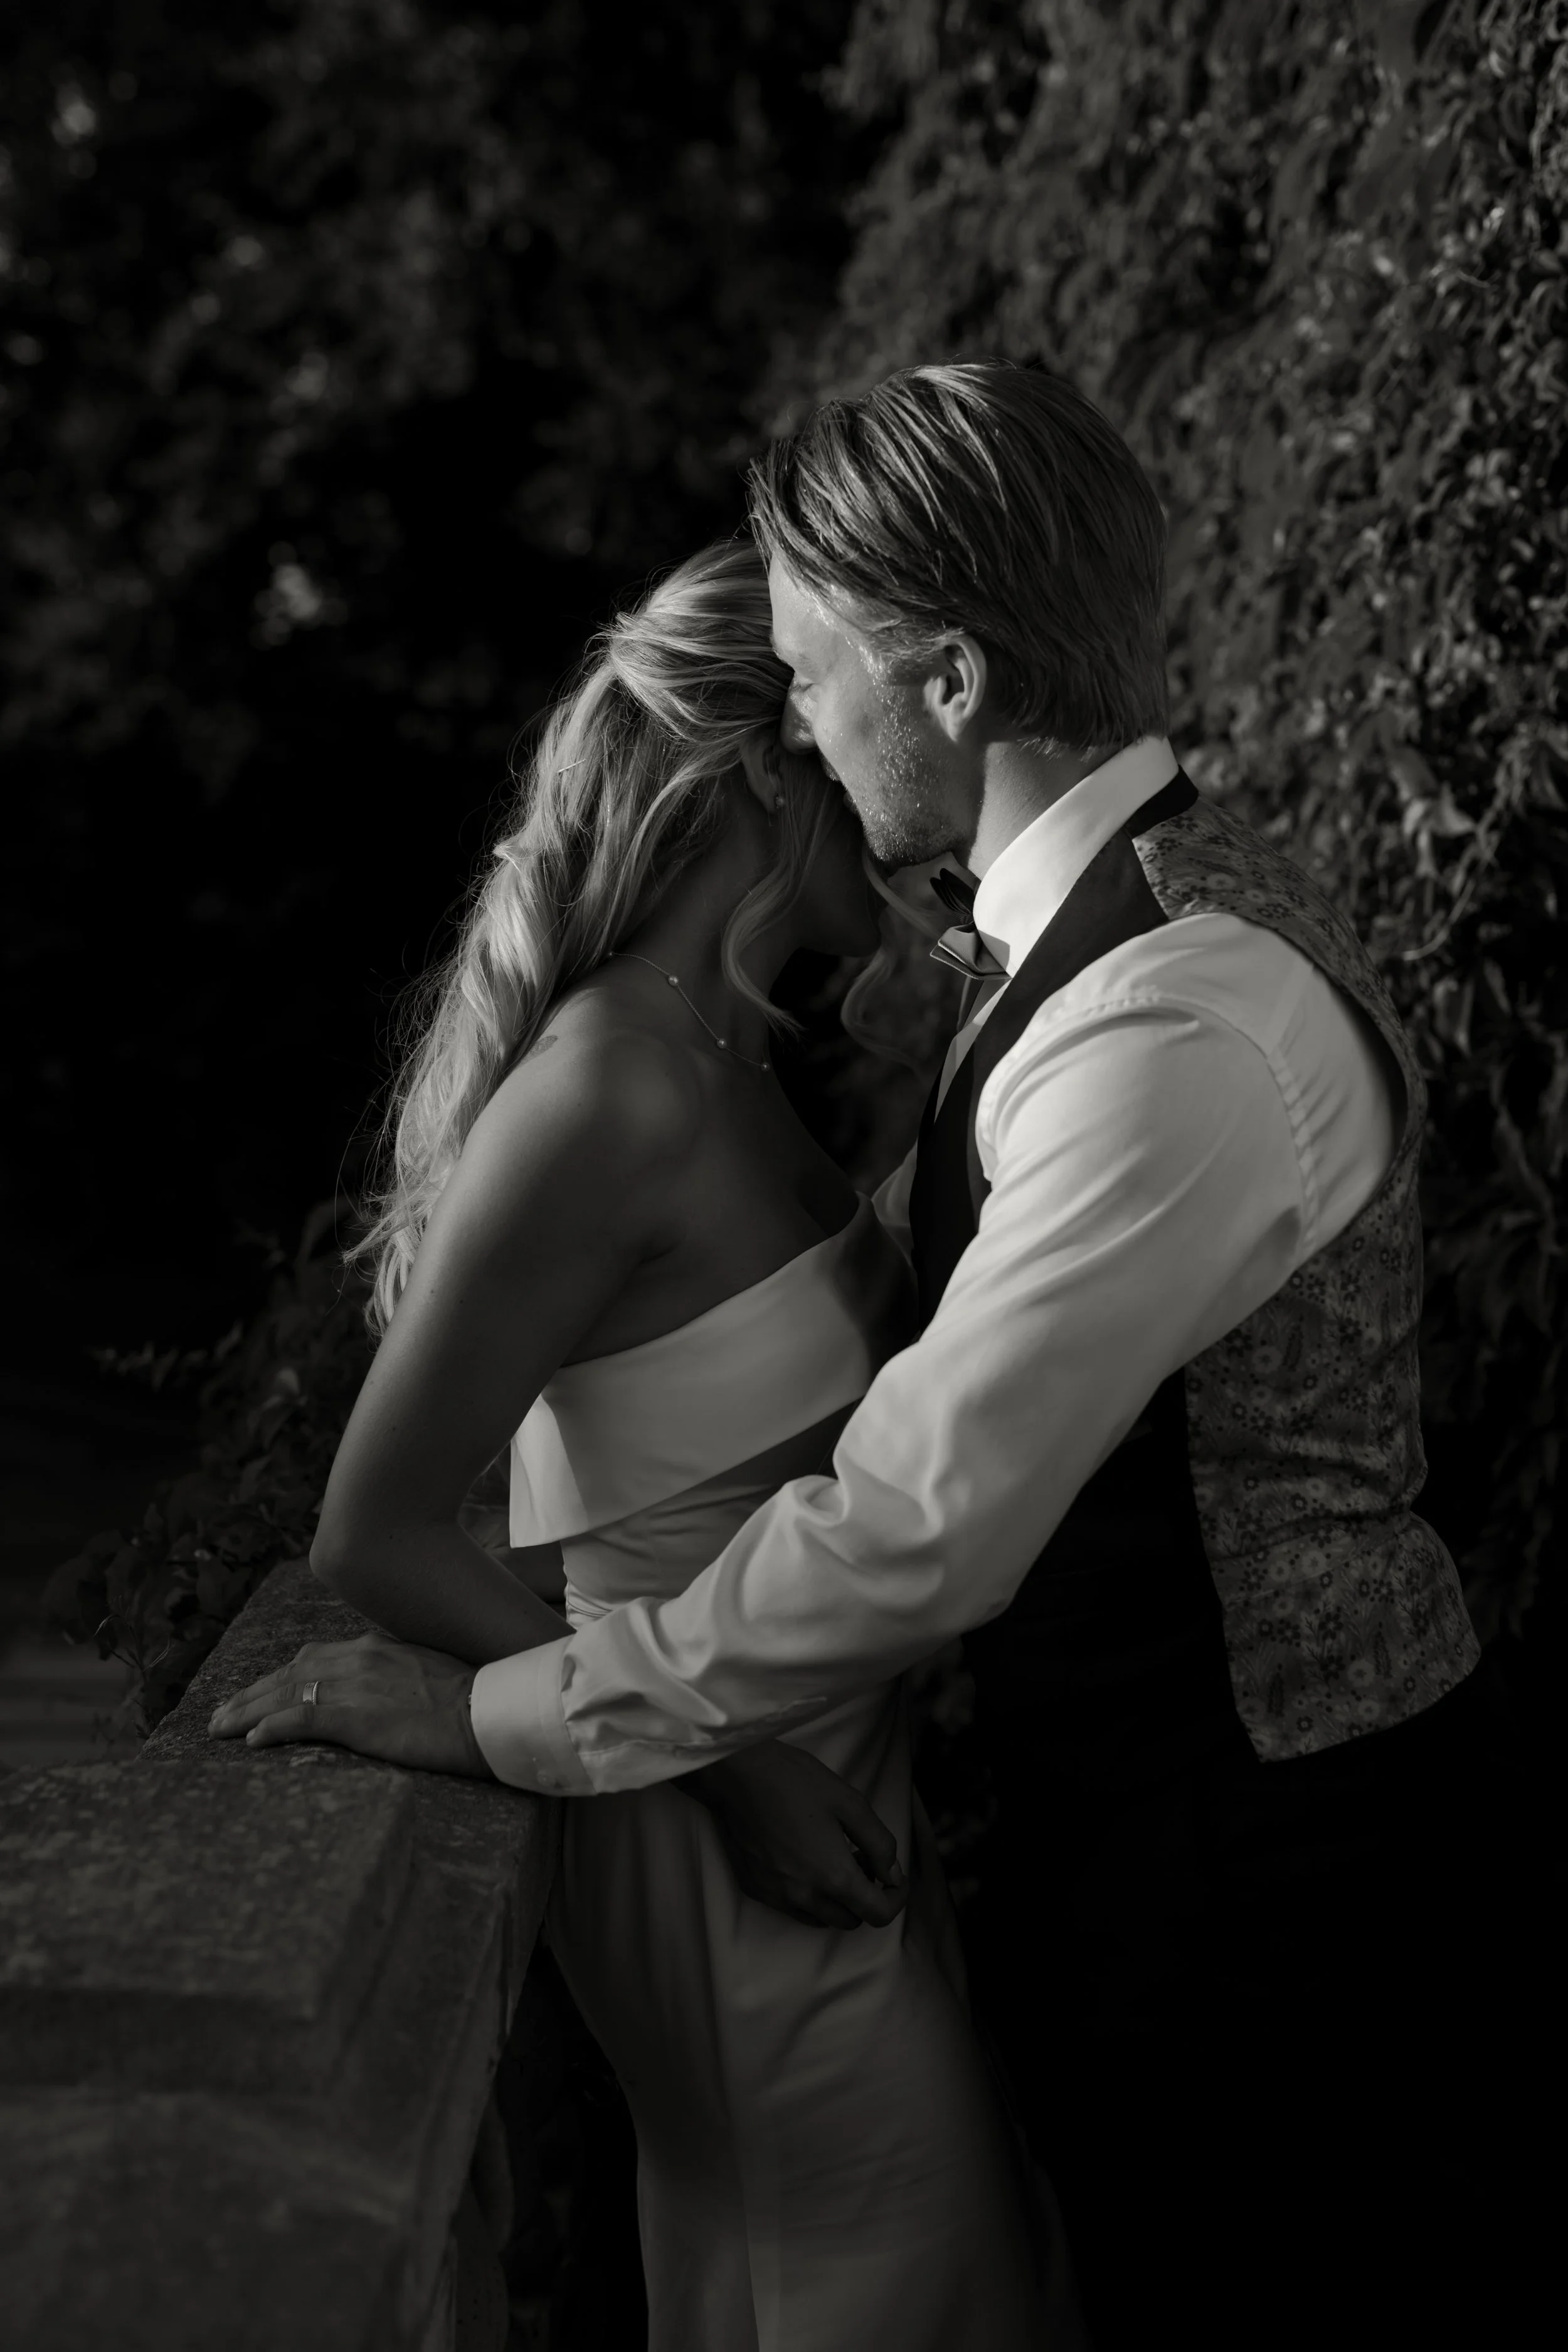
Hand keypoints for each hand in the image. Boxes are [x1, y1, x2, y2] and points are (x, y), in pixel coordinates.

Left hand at [207, 1630, 493, 1778]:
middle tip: (221, 1716)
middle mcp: (359, 1658)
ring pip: (287, 1693)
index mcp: (376, 1648)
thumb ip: (395, 1675)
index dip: (280, 1677)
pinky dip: (273, 1726)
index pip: (314, 1659)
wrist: (488, 1710)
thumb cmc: (469, 1699)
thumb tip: (380, 1692)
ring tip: (220, 1729)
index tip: (258, 1692)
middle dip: (252, 1694)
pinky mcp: (356, 1717)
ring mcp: (355, 1687)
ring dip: (248, 1711)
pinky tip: (252, 1741)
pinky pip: (302, 1718)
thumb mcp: (426, 1673)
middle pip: (290, 1673)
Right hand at [685, 1740, 906, 1930]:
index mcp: (834, 1877)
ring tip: (833, 1859)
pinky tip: (804, 1860)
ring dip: (836, 1900)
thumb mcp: (851, 1803)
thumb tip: (892, 1873)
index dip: (896, 1899)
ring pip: (821, 1919)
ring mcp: (777, 1896)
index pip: (878, 1914)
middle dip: (865, 1897)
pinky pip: (792, 1907)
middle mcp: (805, 1897)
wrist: (739, 1774)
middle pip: (850, 1920)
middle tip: (862, 1860)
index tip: (895, 1878)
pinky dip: (808, 1895)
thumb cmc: (796, 1781)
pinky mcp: (755, 1888)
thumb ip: (879, 1843)